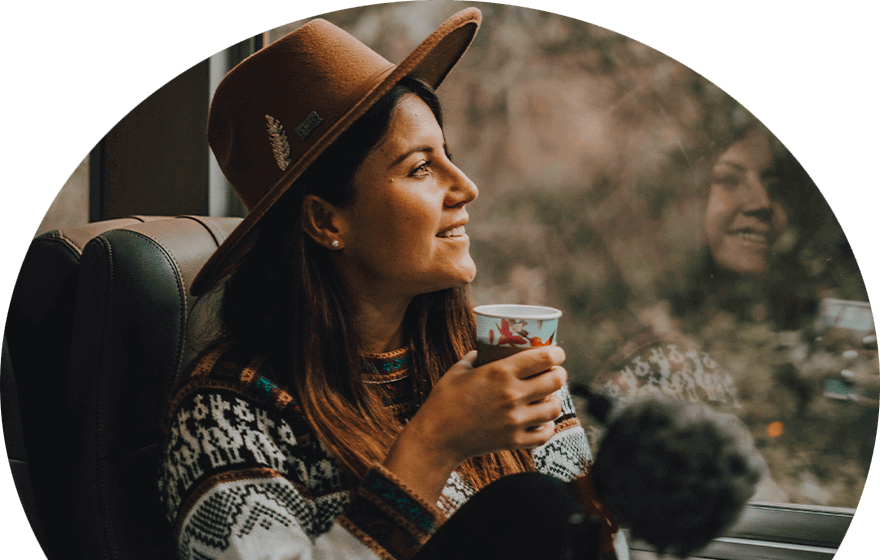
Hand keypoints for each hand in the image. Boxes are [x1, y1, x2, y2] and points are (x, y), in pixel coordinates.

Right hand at [407, 346, 566, 464]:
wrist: (436, 438)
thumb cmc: (444, 400)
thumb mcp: (458, 370)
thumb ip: (476, 357)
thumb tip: (486, 349)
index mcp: (500, 372)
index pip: (544, 357)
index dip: (557, 352)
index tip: (557, 352)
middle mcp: (512, 395)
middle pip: (555, 380)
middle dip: (559, 373)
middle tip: (554, 372)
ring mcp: (515, 420)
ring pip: (554, 408)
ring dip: (555, 400)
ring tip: (548, 396)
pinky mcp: (514, 441)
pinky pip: (544, 434)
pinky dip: (547, 426)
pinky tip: (542, 421)